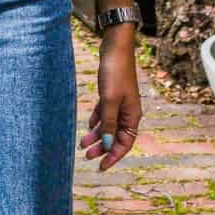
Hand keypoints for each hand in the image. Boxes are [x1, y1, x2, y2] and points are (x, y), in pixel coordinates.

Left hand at [83, 26, 141, 170]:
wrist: (115, 47)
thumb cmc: (115, 72)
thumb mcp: (109, 100)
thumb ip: (108, 122)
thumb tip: (105, 143)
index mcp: (132, 115)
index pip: (125, 143)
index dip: (113, 156)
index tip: (101, 167)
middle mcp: (128, 111)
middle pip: (115, 136)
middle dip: (101, 148)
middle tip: (86, 156)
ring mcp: (120, 102)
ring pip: (108, 125)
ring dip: (96, 135)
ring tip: (82, 143)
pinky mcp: (111, 93)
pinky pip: (104, 113)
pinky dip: (97, 120)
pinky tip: (88, 125)